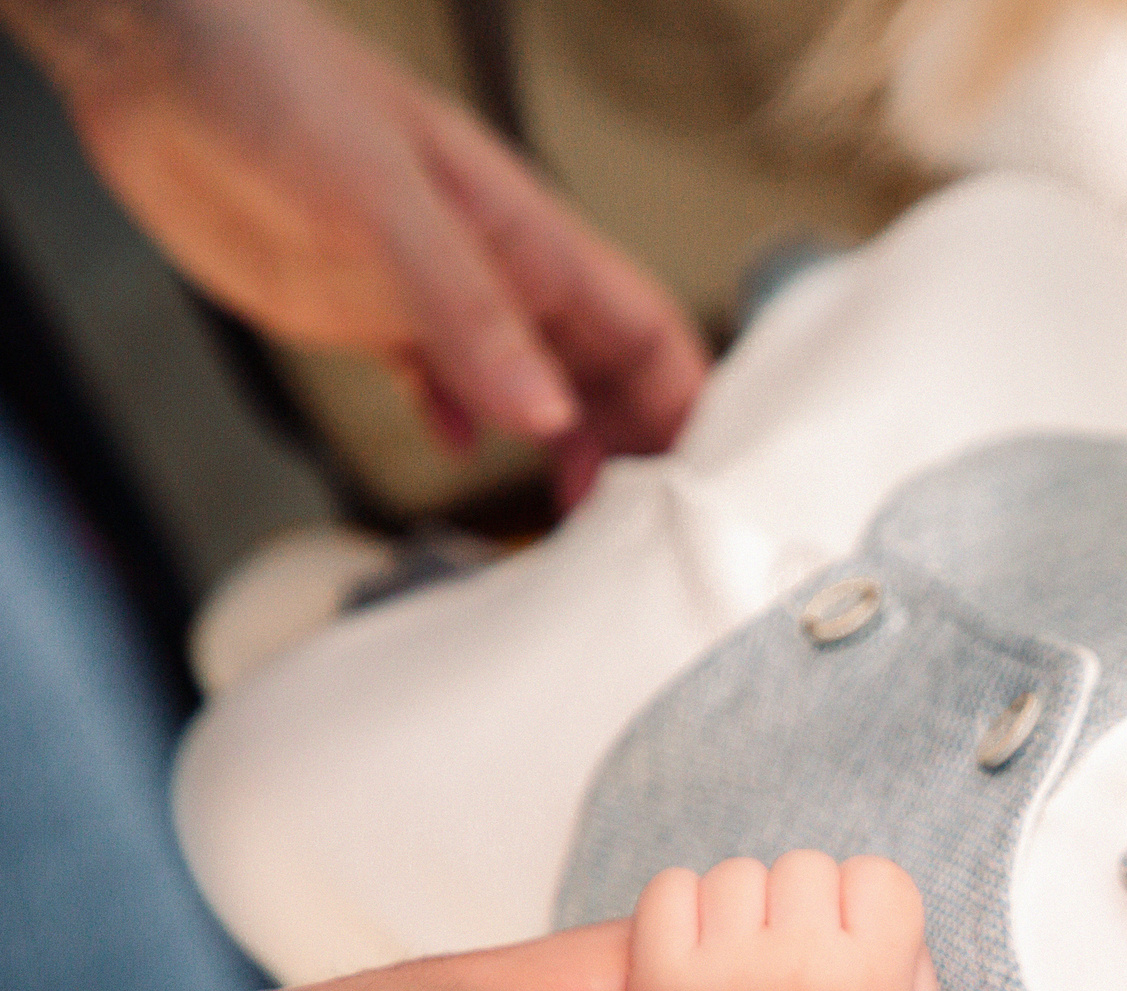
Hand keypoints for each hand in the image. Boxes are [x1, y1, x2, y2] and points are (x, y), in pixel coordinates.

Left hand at [10, 0, 706, 505]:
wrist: (158, 62)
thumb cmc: (279, 86)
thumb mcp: (386, 204)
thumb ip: (468, 313)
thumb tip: (547, 417)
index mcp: (527, 236)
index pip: (647, 331)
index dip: (689, 402)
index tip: (708, 481)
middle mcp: (495, 272)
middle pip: (602, 374)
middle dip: (635, 448)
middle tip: (638, 532)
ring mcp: (432, 296)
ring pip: (528, 388)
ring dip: (557, 450)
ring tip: (569, 523)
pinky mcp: (366, 313)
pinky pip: (436, 382)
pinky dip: (458, 428)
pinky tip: (457, 459)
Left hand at [631, 852, 941, 990]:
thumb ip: (907, 951)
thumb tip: (858, 887)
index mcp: (873, 986)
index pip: (878, 877)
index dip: (867, 912)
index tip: (856, 955)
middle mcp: (802, 975)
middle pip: (807, 867)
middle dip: (804, 908)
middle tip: (798, 972)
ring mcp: (727, 976)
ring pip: (739, 873)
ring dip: (744, 910)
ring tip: (750, 974)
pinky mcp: (660, 978)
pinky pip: (671, 886)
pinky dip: (682, 911)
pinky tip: (702, 963)